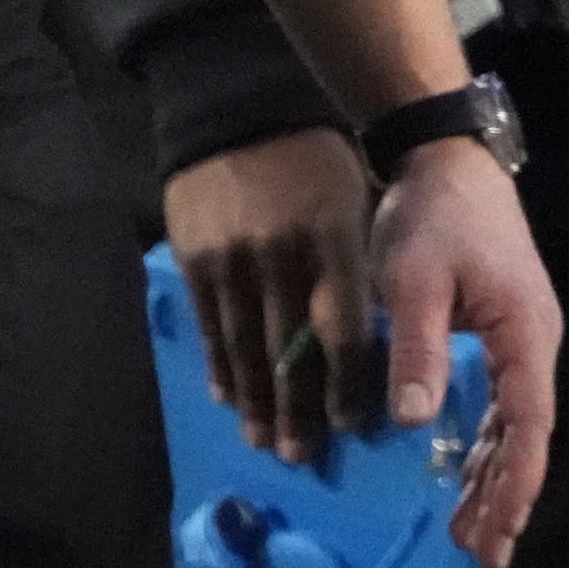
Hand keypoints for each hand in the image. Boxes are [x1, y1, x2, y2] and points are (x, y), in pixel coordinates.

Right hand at [167, 128, 376, 462]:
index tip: (351, 427)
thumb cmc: (315, 161)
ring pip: (244, 348)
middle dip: (297, 409)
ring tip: (263, 442)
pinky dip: (219, 367)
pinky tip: (227, 399)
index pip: (342, 329)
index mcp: (332, 240)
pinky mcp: (193, 260)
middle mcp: (280, 256)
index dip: (345, 383)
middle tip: (302, 458)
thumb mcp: (354, 204)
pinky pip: (209, 326)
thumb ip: (359, 272)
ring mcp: (231, 260)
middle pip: (289, 351)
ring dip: (254, 402)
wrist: (240, 109)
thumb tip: (375, 348)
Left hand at [367, 140, 558, 567]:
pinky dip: (488, 447)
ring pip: (516, 425)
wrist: (449, 161)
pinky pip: (501, 405)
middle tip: (484, 557)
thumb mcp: (415, 279)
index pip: (530, 422)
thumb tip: (417, 423)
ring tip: (472, 536)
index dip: (517, 481)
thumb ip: (418, 349)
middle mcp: (535, 342)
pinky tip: (469, 477)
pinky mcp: (502, 333)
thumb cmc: (434, 217)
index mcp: (526, 333)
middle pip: (528, 434)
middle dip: (508, 497)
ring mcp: (521, 339)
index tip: (501, 531)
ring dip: (496, 479)